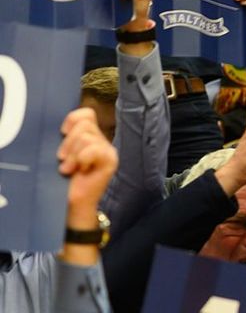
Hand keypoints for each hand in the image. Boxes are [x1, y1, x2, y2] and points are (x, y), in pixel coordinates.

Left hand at [59, 108, 117, 224]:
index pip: (86, 114)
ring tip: (69, 169)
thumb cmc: (62, 180)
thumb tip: (62, 128)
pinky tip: (80, 171)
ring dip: (73, 155)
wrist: (72, 204)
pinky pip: (94, 149)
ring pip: (87, 136)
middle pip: (84, 124)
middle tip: (63, 160)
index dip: (71, 120)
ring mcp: (108, 150)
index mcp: (89, 136)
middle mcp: (101, 140)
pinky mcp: (110, 161)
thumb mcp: (61, 155)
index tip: (61, 135)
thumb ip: (65, 139)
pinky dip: (83, 159)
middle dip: (68, 142)